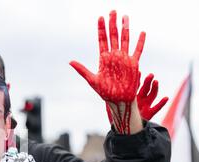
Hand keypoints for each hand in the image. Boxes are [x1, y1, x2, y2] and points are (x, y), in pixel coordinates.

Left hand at [70, 10, 145, 133]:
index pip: (102, 40)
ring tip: (125, 16)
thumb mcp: (92, 80)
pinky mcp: (133, 64)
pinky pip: (137, 51)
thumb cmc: (105, 92)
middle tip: (112, 11)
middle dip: (112, 24)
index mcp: (104, 59)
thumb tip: (70, 62)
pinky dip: (140, 42)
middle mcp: (114, 56)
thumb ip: (82, 70)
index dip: (101, 29)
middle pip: (113, 36)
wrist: (117, 100)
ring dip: (125, 28)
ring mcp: (124, 59)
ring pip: (125, 39)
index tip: (100, 18)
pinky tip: (141, 32)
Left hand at [106, 73, 168, 122]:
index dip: (137, 79)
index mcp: (131, 96)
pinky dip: (162, 103)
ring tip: (156, 82)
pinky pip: (157, 108)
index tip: (139, 72)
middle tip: (150, 75)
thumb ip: (109, 98)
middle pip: (145, 88)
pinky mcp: (149, 113)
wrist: (123, 128)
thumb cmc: (116, 116)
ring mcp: (145, 105)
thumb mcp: (110, 106)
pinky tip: (166, 98)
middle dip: (148, 81)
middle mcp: (139, 99)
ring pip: (152, 95)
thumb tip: (102, 89)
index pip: (135, 85)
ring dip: (155, 88)